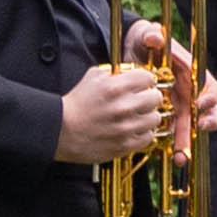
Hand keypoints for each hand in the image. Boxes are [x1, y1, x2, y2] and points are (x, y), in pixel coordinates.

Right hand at [62, 61, 183, 163]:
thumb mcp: (92, 78)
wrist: (61, 130)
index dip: (145, 80)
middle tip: (142, 100)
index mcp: (115, 87)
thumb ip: (113, 72)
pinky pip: (148, 136)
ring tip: (137, 116)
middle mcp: (123, 106)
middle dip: (149, 97)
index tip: (142, 85)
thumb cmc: (76, 104)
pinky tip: (133, 129)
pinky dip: (143, 133)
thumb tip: (131, 71)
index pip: (148, 78)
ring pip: (155, 118)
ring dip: (147, 116)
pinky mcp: (125, 145)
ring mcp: (125, 127)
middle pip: (156, 97)